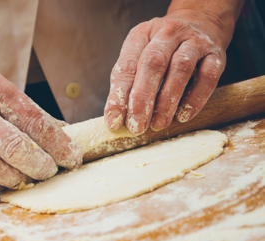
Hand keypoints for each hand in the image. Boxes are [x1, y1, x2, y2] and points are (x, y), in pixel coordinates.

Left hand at [104, 8, 235, 133]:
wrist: (202, 23)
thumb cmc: (162, 49)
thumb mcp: (139, 57)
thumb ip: (128, 84)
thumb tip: (116, 118)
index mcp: (141, 34)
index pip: (126, 66)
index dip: (119, 96)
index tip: (114, 121)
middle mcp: (167, 33)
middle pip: (153, 64)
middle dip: (142, 98)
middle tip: (137, 126)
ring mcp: (194, 41)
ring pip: (180, 68)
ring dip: (167, 100)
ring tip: (158, 124)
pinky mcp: (216, 53)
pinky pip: (208, 76)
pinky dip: (195, 98)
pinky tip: (184, 115)